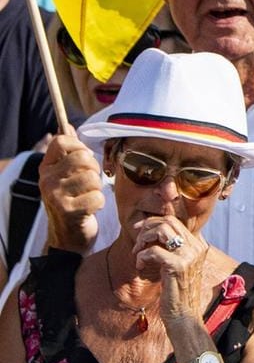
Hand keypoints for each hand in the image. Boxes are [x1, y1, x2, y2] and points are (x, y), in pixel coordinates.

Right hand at [39, 135, 102, 252]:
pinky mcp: (68, 211)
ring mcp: (55, 196)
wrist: (69, 236)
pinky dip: (99, 203)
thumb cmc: (73, 200)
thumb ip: (68, 152)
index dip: (80, 146)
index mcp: (46, 167)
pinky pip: (97, 196)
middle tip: (90, 182)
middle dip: (94, 169)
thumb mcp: (65, 175)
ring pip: (93, 178)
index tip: (85, 158)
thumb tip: (67, 126)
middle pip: (82, 158)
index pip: (62, 141)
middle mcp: (46, 180)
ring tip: (88, 196)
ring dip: (97, 188)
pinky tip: (90, 208)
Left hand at [129, 211, 209, 320]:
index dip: (153, 222)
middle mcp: (197, 247)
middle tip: (137, 242)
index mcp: (199, 245)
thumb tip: (155, 231)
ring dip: (144, 239)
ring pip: (162, 230)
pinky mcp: (177, 266)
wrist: (184, 315)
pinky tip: (140, 267)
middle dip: (147, 228)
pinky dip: (141, 256)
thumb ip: (173, 248)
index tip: (139, 230)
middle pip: (168, 221)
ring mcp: (189, 256)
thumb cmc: (177, 291)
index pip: (175, 221)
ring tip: (137, 253)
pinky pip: (153, 251)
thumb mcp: (179, 265)